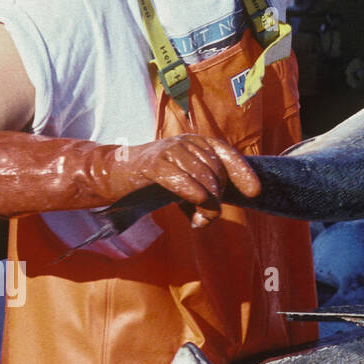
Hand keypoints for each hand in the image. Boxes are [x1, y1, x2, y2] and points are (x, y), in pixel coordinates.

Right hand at [0, 131, 260, 226]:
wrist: (109, 175)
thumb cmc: (149, 181)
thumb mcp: (180, 186)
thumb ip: (199, 196)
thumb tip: (209, 217)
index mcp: (196, 142)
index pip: (228, 154)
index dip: (243, 172)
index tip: (254, 192)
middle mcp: (186, 142)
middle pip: (217, 175)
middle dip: (216, 202)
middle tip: (203, 219)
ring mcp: (170, 151)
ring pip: (205, 181)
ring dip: (206, 208)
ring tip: (196, 221)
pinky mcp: (154, 164)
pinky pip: (185, 183)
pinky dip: (194, 199)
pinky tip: (193, 216)